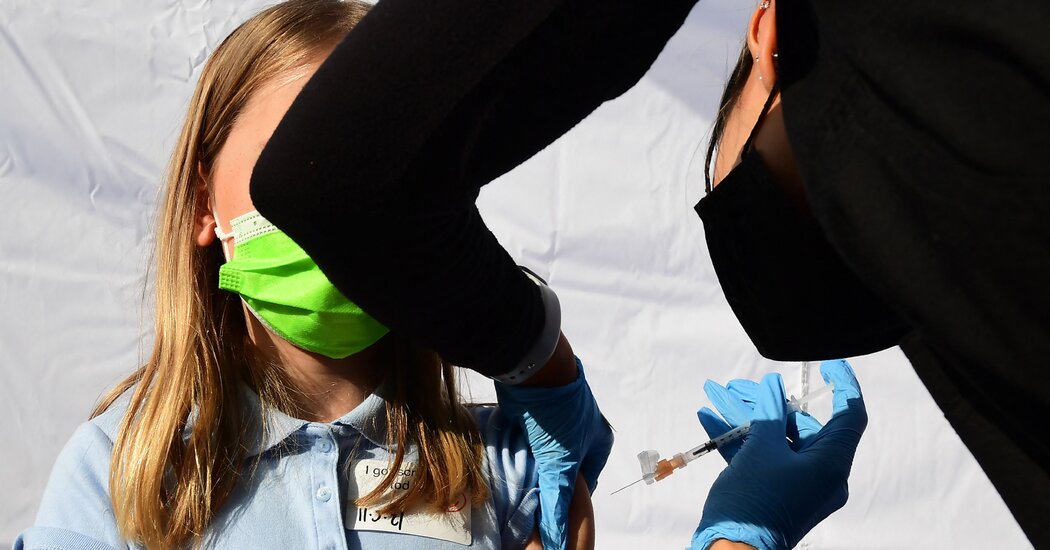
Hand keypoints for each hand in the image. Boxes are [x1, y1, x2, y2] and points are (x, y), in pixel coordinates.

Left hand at [496, 357, 612, 549]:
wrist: (533, 368)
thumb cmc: (558, 416)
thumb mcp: (560, 463)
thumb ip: (558, 501)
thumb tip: (557, 539)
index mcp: (599, 440)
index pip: (586, 481)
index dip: (570, 499)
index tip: (551, 514)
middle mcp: (582, 429)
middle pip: (564, 467)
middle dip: (548, 482)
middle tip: (530, 502)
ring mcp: (559, 418)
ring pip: (545, 453)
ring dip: (533, 466)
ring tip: (517, 484)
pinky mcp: (537, 411)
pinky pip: (529, 438)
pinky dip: (521, 449)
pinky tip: (509, 462)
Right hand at [690, 360, 866, 549]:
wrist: (731, 549)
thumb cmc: (755, 502)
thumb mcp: (762, 449)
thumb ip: (770, 413)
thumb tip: (773, 387)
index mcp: (830, 463)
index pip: (849, 415)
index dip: (842, 384)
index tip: (827, 363)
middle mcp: (819, 473)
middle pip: (799, 424)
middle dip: (765, 401)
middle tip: (737, 386)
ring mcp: (795, 483)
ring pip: (774, 439)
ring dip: (744, 417)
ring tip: (716, 394)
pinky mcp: (773, 491)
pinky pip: (760, 457)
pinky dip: (738, 439)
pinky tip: (710, 420)